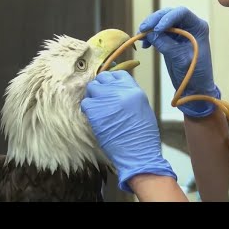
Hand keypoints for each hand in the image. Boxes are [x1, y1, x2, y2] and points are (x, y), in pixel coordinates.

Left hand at [81, 71, 176, 192]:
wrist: (137, 153)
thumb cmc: (142, 136)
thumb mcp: (142, 108)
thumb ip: (129, 96)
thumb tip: (117, 92)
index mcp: (134, 90)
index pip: (118, 74)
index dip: (111, 80)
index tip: (109, 86)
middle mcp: (120, 91)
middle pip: (103, 78)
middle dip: (101, 86)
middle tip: (101, 98)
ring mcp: (107, 100)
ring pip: (92, 88)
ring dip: (93, 97)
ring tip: (98, 109)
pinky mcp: (95, 111)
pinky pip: (86, 103)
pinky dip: (88, 109)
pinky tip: (95, 117)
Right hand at [139, 6, 220, 117]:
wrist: (194, 88)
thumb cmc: (194, 74)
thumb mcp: (181, 59)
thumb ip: (166, 44)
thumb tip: (150, 33)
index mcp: (198, 27)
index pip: (181, 13)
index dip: (167, 18)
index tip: (157, 29)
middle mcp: (189, 26)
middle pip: (169, 15)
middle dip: (154, 21)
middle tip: (143, 29)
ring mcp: (179, 32)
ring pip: (161, 22)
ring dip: (150, 28)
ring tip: (141, 37)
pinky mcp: (170, 40)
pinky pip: (158, 33)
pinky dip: (150, 36)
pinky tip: (145, 45)